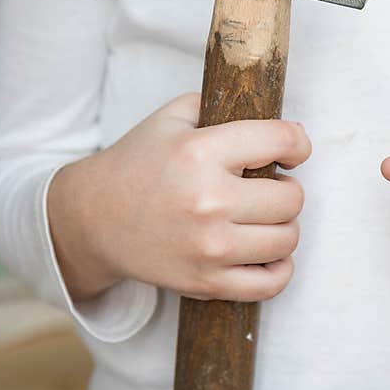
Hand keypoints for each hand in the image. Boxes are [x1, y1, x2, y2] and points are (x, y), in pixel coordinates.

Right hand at [47, 93, 310, 301]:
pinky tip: (266, 254)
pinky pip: (271, 283)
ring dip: (283, 227)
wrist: (92, 220)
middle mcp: (209, 200)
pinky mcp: (206, 282)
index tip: (292, 152)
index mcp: (201, 152)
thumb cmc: (139, 163)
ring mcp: (209, 247)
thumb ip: (224, 106)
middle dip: (286, 189)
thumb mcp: (172, 118)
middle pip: (292, 198)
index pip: (283, 141)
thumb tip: (288, 128)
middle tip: (267, 189)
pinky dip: (279, 269)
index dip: (297, 144)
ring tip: (263, 220)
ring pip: (288, 239)